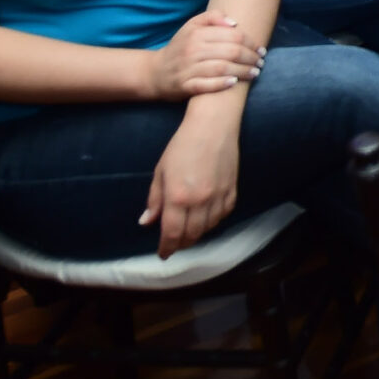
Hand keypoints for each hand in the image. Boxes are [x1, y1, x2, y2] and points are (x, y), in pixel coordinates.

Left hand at [139, 110, 240, 257]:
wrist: (213, 125)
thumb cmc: (182, 145)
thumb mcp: (161, 171)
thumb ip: (155, 199)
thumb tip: (146, 222)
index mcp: (177, 197)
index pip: (172, 233)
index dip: (167, 247)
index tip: (163, 253)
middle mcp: (199, 202)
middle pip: (191, 235)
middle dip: (181, 243)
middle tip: (174, 244)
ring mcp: (218, 197)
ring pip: (208, 228)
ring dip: (197, 234)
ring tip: (188, 232)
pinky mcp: (232, 191)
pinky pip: (223, 216)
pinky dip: (213, 221)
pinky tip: (206, 218)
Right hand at [147, 12, 263, 98]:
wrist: (155, 72)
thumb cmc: (180, 48)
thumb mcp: (191, 27)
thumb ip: (212, 17)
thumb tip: (234, 23)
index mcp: (196, 34)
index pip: (233, 35)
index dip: (251, 42)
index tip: (260, 49)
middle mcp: (192, 50)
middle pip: (231, 52)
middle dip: (251, 57)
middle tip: (261, 62)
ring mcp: (188, 69)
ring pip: (222, 68)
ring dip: (243, 71)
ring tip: (255, 73)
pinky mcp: (185, 86)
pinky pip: (206, 85)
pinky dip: (222, 84)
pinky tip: (234, 83)